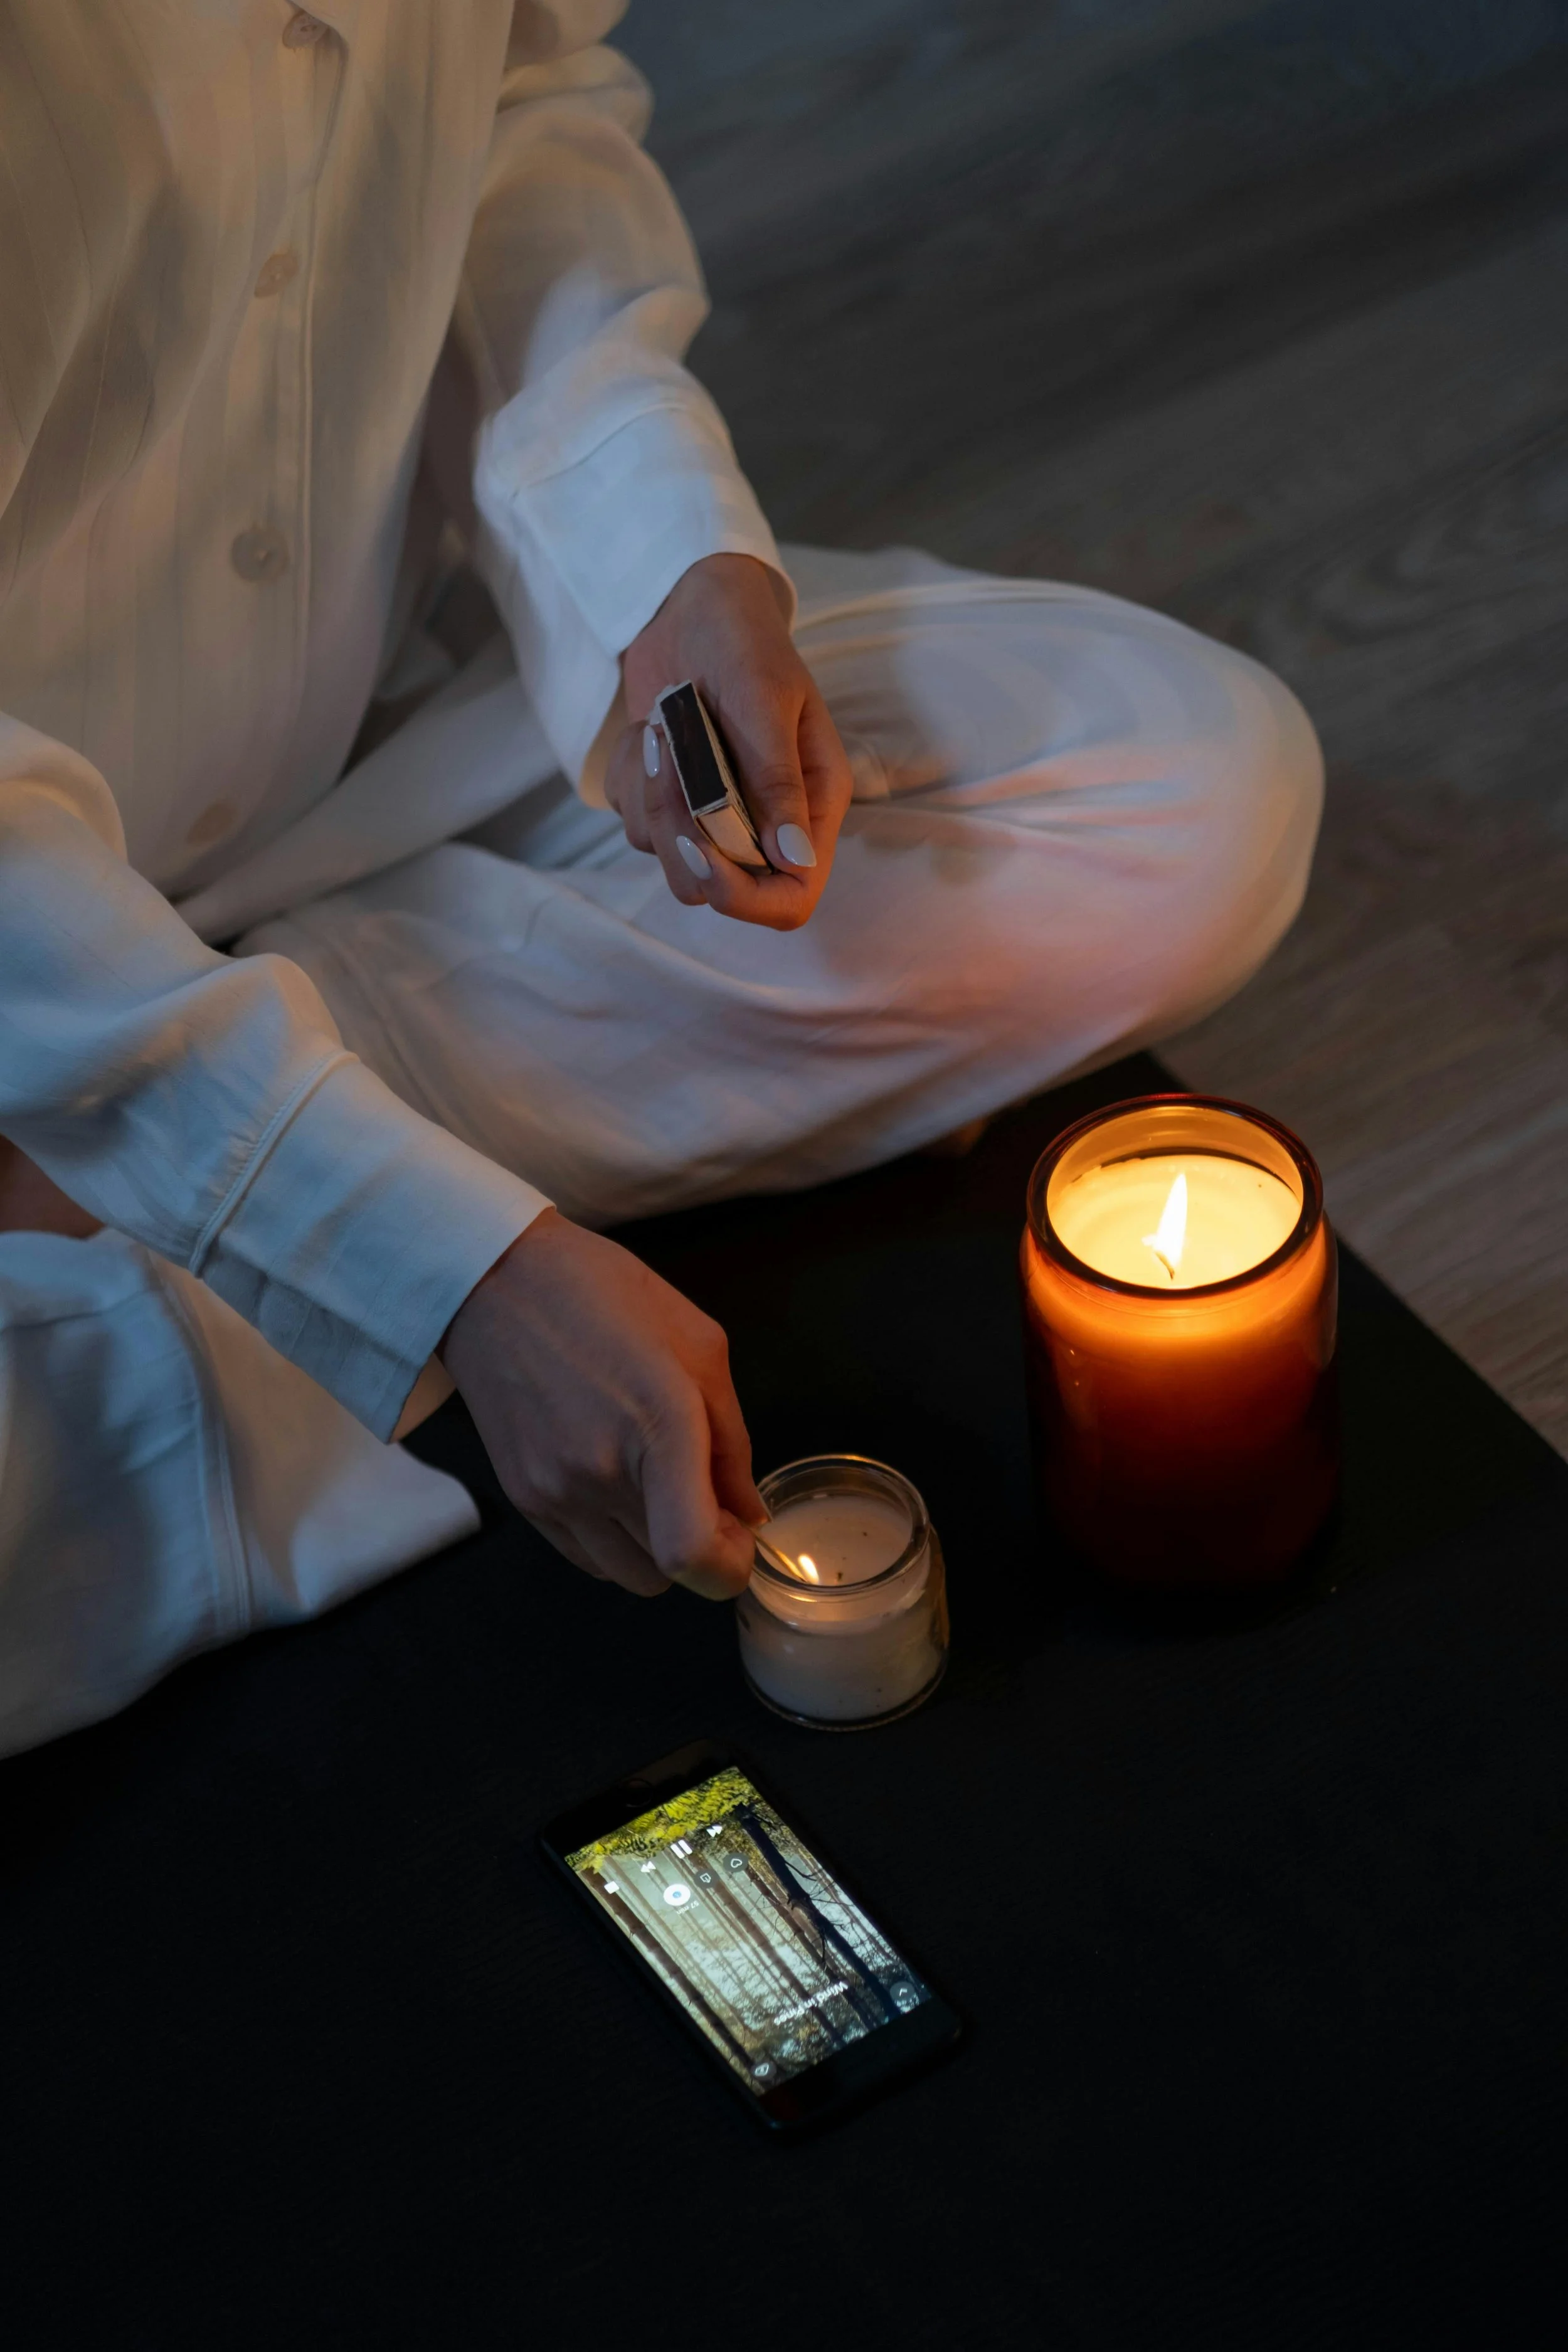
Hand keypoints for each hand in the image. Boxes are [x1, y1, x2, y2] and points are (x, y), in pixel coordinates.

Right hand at [439, 1209, 762, 1600]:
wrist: (496, 1284)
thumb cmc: (604, 1296)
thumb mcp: (700, 1346)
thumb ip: (733, 1440)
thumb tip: (748, 1510)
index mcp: (658, 1426)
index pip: (692, 1555)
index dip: (729, 1569)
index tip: (740, 1539)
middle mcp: (601, 1472)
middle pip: (668, 1574)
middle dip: (702, 1549)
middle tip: (706, 1499)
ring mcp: (555, 1491)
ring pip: (627, 1575)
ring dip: (656, 1550)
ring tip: (657, 1489)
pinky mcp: (523, 1498)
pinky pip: (585, 1557)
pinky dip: (614, 1541)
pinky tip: (617, 1486)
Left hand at [606, 552, 853, 930]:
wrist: (691, 607)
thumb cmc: (745, 643)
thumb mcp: (768, 701)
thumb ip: (780, 780)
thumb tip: (794, 858)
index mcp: (809, 807)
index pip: (791, 899)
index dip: (748, 899)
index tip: (706, 854)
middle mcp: (764, 825)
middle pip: (715, 890)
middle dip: (682, 835)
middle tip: (671, 762)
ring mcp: (712, 819)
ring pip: (667, 858)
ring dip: (653, 797)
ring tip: (662, 731)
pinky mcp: (667, 805)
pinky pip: (634, 824)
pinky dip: (633, 781)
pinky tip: (649, 734)